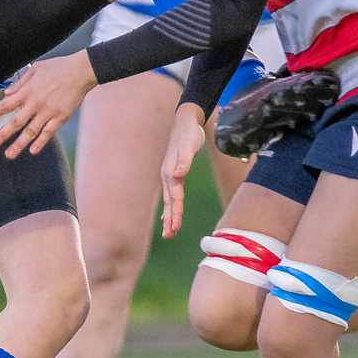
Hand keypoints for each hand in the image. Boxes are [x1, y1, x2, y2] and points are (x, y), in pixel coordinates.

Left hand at [0, 52, 96, 157]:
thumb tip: (8, 93)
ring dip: (19, 144)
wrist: (81, 71)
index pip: (5, 105)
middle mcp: (36, 103)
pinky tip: (32, 150)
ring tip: (9, 155)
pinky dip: (40, 142)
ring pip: (31, 131)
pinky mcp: (60, 117)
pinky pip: (49, 132)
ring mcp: (48, 112)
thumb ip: (21, 82)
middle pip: (16, 122)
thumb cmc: (59, 67)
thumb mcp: (37, 69)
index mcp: (28, 91)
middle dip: (2, 134)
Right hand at [160, 103, 206, 237]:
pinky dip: (170, 205)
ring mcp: (170, 174)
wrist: (186, 120)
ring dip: (169, 215)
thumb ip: (184, 159)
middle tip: (169, 236)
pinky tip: (169, 214)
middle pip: (169, 201)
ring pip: (169, 199)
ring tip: (169, 232)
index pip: (174, 197)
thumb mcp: (189, 145)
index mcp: (170, 172)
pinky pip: (171, 193)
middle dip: (169, 219)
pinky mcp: (175, 172)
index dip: (175, 213)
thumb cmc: (189, 133)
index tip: (175, 228)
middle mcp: (168, 175)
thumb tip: (179, 174)